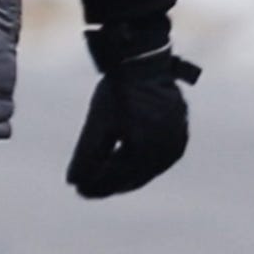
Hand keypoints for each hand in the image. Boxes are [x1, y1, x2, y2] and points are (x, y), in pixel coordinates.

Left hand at [66, 20, 200, 199]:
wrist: (145, 64)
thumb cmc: (118, 92)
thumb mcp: (98, 123)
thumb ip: (87, 154)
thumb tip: (73, 181)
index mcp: (149, 149)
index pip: (119, 177)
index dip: (97, 185)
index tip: (78, 189)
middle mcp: (168, 151)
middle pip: (134, 176)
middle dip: (109, 183)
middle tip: (86, 188)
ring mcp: (177, 144)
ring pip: (147, 169)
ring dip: (124, 175)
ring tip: (102, 177)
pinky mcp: (180, 135)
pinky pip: (158, 157)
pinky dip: (139, 162)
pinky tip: (122, 162)